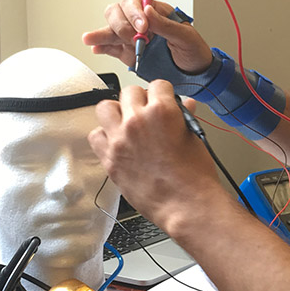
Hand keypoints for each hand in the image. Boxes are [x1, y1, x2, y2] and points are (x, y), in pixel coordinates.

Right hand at [82, 0, 212, 73]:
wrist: (196, 74)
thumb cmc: (194, 52)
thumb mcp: (186, 37)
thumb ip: (166, 25)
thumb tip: (148, 10)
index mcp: (155, 12)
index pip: (135, 2)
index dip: (134, 13)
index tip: (143, 27)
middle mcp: (141, 21)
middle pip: (118, 12)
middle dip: (121, 24)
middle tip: (132, 38)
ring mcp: (133, 37)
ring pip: (111, 28)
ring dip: (101, 33)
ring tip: (90, 38)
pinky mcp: (128, 53)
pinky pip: (110, 47)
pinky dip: (101, 46)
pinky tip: (96, 47)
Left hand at [88, 80, 221, 229]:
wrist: (186, 205)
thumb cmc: (194, 176)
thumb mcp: (194, 138)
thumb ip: (184, 117)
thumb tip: (184, 106)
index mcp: (162, 111)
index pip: (157, 85)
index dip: (163, 94)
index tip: (163, 100)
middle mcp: (137, 121)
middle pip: (129, 92)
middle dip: (140, 99)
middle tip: (147, 113)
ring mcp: (120, 140)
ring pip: (106, 107)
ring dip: (117, 112)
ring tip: (127, 123)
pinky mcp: (110, 159)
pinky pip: (95, 136)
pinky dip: (104, 136)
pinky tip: (117, 142)